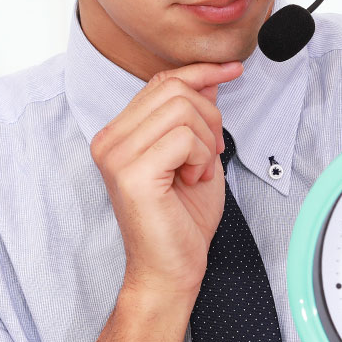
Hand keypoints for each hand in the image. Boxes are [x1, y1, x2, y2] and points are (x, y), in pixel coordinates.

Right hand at [90, 61, 242, 298]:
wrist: (169, 270)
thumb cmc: (181, 221)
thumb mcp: (197, 156)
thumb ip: (197, 116)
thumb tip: (210, 79)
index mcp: (118, 134)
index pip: (161, 82)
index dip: (201, 72)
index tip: (232, 71)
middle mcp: (109, 141)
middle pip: (175, 90)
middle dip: (210, 118)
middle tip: (209, 156)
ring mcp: (116, 156)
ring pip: (183, 110)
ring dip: (207, 142)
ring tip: (197, 173)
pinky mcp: (132, 173)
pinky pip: (185, 138)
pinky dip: (202, 159)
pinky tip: (192, 181)